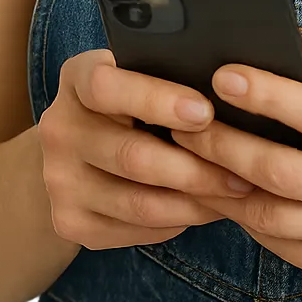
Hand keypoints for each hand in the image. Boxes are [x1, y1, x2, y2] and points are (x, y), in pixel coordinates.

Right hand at [36, 49, 257, 249]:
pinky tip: (204, 208)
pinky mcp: (69, 221)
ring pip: (138, 202)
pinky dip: (177, 222)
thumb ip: (170, 73)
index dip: (156, 100)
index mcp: (76, 79)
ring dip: (195, 201)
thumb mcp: (140, 73)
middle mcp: (58, 128)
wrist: (77, 148)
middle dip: (196, 166)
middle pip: (131, 155)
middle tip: (243, 170)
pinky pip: (134, 229)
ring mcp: (58, 179)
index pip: (106, 87)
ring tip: (234, 192)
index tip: (205, 111)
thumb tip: (234, 87)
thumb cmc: (131, 100)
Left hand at [177, 37, 301, 283]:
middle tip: (185, 124)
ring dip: (222, 186)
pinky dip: (244, 216)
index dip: (265, 94)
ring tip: (190, 157)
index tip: (221, 76)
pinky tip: (221, 190)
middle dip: (225, 146)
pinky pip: (278, 243)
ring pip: (272, 215)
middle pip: (282, 173)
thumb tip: (289, 47)